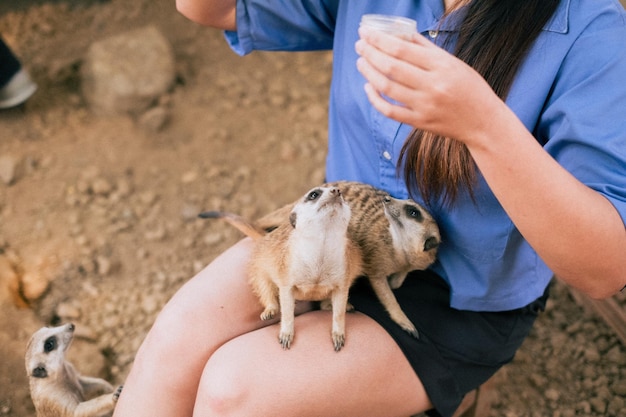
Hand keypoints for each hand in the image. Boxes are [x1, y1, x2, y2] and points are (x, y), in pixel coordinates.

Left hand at [355, 27, 503, 146]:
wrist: (482, 122)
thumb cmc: (469, 88)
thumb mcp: (453, 63)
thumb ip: (426, 49)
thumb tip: (399, 33)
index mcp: (442, 66)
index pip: (402, 49)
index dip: (379, 39)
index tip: (366, 32)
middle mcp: (433, 85)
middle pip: (391, 67)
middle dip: (370, 53)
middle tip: (359, 44)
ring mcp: (425, 106)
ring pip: (387, 88)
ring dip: (369, 73)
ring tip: (361, 62)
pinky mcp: (420, 123)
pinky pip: (390, 111)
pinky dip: (375, 99)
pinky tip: (368, 87)